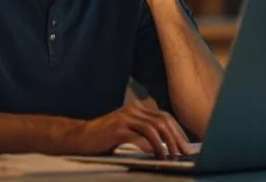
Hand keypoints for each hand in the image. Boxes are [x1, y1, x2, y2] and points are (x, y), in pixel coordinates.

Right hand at [67, 100, 191, 157]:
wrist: (80, 138)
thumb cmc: (105, 138)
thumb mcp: (128, 131)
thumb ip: (144, 133)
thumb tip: (168, 145)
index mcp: (137, 109)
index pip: (164, 117)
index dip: (177, 131)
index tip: (185, 145)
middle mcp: (132, 110)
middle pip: (162, 121)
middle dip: (175, 138)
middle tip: (183, 152)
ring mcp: (124, 118)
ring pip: (153, 128)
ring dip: (165, 144)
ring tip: (171, 156)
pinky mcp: (117, 129)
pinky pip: (139, 137)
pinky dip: (150, 146)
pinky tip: (155, 155)